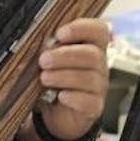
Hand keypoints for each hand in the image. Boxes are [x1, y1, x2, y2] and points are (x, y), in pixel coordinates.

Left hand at [36, 17, 109, 139]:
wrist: (58, 112)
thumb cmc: (56, 79)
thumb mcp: (53, 62)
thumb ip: (50, 49)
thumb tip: (39, 43)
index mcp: (92, 48)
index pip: (98, 31)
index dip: (82, 28)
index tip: (60, 33)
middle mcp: (99, 66)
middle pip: (92, 55)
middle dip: (65, 56)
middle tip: (43, 60)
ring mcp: (99, 87)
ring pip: (89, 78)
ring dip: (64, 76)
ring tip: (44, 78)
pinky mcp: (94, 106)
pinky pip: (89, 101)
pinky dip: (74, 97)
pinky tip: (61, 95)